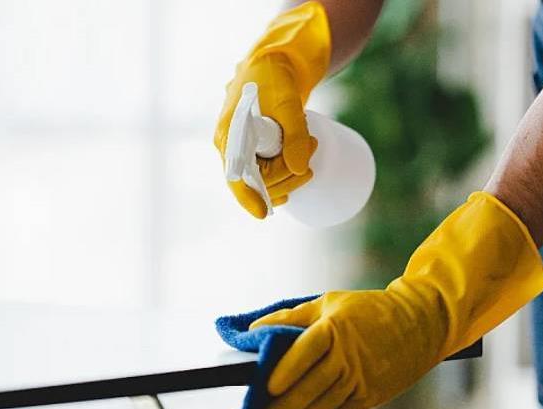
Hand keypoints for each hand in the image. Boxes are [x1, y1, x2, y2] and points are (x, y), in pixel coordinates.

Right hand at [213, 2, 330, 217]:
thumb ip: (294, 134)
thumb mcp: (288, 102)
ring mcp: (241, 150)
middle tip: (313, 151)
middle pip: (255, 182)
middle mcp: (230, 147)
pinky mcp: (253, 150)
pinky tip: (296, 181)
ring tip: (312, 147)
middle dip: (286, 176)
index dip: (249, 197)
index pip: (235, 176)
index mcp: (229, 135)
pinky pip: (264, 174)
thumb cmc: (275, 77)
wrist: (273, 62)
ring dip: (289, 175)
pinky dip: (282, 179)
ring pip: (262, 180)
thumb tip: (299, 169)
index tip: (265, 213)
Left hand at [250, 192, 542, 408]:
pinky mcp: (372, 395)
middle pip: (312, 385)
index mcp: (337, 327)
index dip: (287, 370)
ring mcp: (363, 378)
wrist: (421, 323)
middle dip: (283, 407)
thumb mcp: (329, 302)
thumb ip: (290, 317)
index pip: (307, 351)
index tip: (267, 385)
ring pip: (324, 405)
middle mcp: (350, 355)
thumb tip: (255, 330)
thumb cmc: (370, 310)